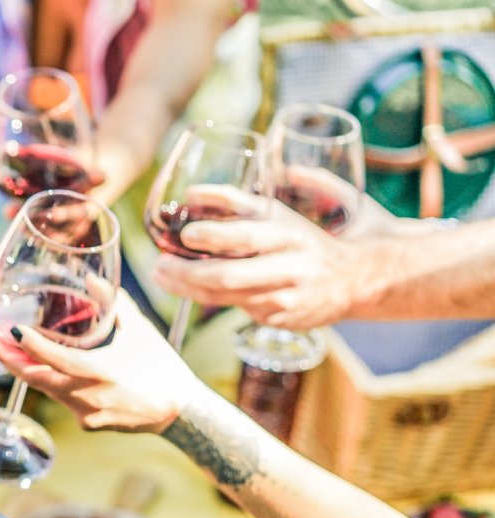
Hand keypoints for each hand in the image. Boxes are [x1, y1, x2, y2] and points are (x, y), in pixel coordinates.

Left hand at [0, 295, 205, 433]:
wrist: (179, 412)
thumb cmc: (161, 367)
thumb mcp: (139, 331)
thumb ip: (113, 304)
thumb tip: (91, 279)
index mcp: (100, 372)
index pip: (54, 360)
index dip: (29, 347)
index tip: (10, 331)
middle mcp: (87, 396)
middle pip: (36, 380)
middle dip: (10, 361)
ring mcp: (85, 414)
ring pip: (46, 390)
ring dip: (27, 371)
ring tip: (9, 350)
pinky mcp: (87, 424)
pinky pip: (62, 401)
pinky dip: (54, 384)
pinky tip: (48, 370)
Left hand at [151, 185, 366, 329]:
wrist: (362, 279)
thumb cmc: (313, 239)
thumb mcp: (284, 213)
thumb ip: (241, 201)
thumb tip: (194, 192)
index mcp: (291, 236)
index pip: (247, 237)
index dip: (214, 236)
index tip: (187, 234)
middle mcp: (288, 269)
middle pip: (228, 276)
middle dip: (187, 274)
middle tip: (159, 266)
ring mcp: (284, 299)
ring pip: (226, 298)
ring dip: (188, 289)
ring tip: (164, 276)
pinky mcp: (280, 320)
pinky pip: (239, 309)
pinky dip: (215, 298)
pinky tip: (195, 288)